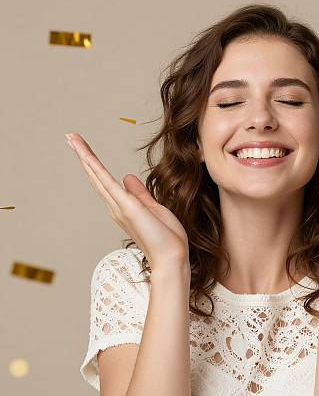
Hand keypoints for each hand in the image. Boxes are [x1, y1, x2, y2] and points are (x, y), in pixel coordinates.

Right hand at [65, 132, 189, 276]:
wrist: (171, 257)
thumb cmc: (165, 238)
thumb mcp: (153, 208)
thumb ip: (139, 193)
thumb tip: (128, 177)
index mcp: (123, 207)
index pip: (105, 181)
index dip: (94, 164)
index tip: (84, 148)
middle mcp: (116, 207)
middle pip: (96, 177)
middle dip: (83, 156)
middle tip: (70, 137)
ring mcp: (119, 207)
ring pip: (97, 177)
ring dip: (84, 156)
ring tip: (71, 139)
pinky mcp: (127, 207)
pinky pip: (108, 183)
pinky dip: (96, 168)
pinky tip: (86, 156)